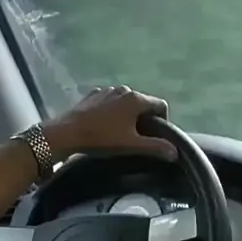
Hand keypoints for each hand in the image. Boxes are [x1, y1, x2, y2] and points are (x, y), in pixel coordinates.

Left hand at [43, 86, 177, 160]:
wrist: (66, 133)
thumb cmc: (102, 138)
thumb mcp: (132, 145)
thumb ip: (156, 147)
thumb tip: (175, 151)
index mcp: (136, 98)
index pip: (160, 105)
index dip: (162, 120)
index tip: (155, 135)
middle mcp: (123, 89)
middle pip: (142, 102)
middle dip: (144, 118)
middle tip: (137, 137)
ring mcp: (106, 90)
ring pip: (125, 101)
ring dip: (127, 114)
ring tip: (119, 132)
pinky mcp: (92, 95)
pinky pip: (109, 101)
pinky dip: (112, 111)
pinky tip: (104, 125)